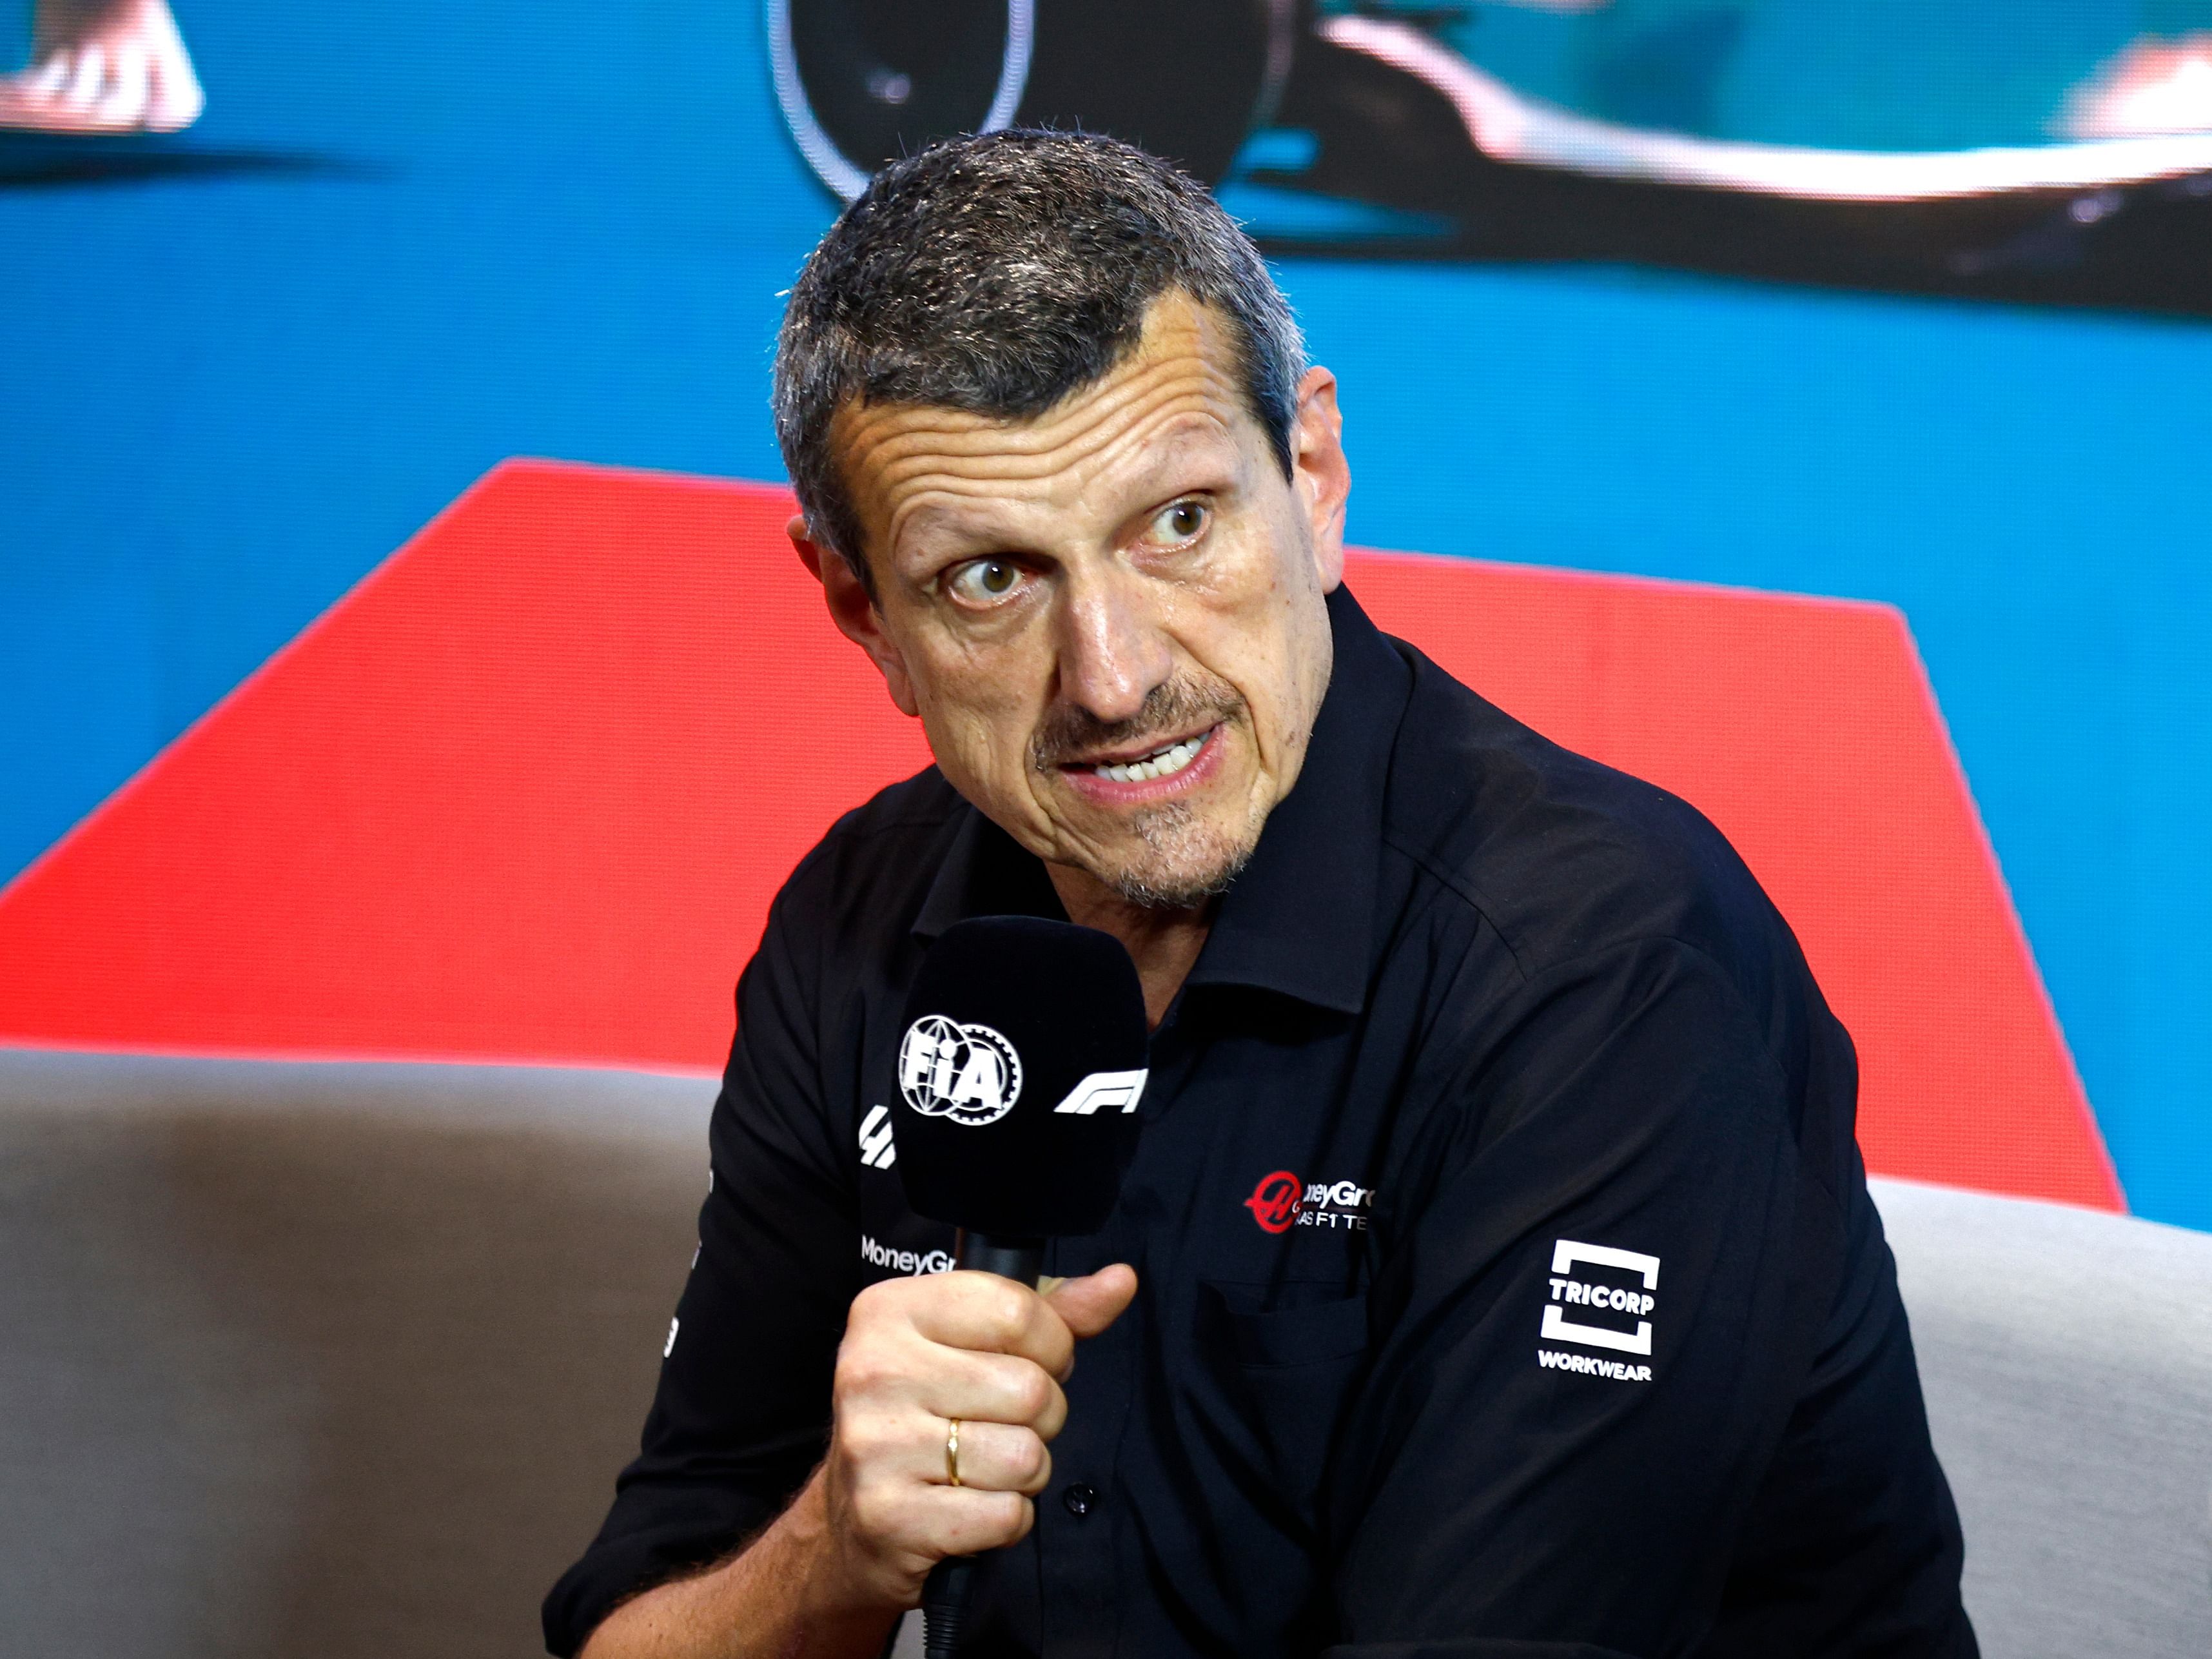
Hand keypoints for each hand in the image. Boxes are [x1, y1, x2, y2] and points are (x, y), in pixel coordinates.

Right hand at [820, 1264, 1138, 1606]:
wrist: (854, 1520)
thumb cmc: (928, 1413)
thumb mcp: (977, 1343)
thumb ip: (1053, 1311)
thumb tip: (1122, 1279)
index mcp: (889, 1310)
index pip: (1018, 1311)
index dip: (1050, 1345)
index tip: (1028, 1363)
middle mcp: (873, 1369)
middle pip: (1029, 1388)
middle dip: (1042, 1415)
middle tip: (1004, 1424)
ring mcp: (875, 1445)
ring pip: (1024, 1456)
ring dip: (1025, 1472)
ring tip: (986, 1467)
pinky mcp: (890, 1517)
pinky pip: (1005, 1515)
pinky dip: (1007, 1519)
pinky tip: (971, 1507)